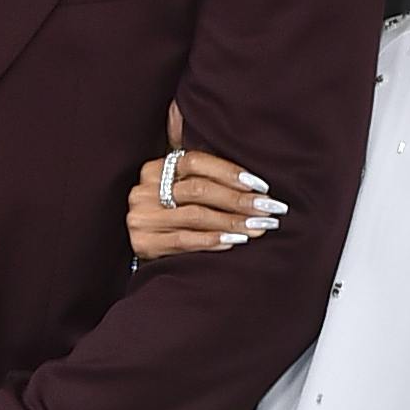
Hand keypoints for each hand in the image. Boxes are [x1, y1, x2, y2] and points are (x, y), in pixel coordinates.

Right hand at [128, 101, 286, 260]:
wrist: (141, 247)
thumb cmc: (172, 214)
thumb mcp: (179, 190)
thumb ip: (204, 176)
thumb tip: (254, 181)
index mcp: (155, 168)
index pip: (195, 161)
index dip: (229, 171)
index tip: (260, 185)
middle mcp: (144, 190)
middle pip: (199, 189)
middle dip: (239, 200)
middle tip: (268, 209)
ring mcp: (142, 217)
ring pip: (195, 215)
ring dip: (232, 221)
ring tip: (258, 227)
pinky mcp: (144, 243)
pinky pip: (184, 240)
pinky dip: (212, 240)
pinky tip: (234, 240)